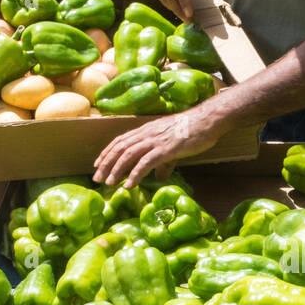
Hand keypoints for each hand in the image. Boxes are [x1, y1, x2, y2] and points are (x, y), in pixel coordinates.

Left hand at [93, 107, 220, 188]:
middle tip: (97, 179)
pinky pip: (146, 163)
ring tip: (109, 184)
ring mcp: (155, 141)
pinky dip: (135, 174)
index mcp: (147, 130)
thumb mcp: (174, 145)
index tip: (97, 164)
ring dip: (116, 170)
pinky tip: (129, 185)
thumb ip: (163, 162)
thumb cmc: (193, 131)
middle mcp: (147, 134)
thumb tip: (158, 177)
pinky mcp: (166, 149)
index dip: (107, 152)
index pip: (121, 140)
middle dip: (106, 164)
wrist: (207, 120)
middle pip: (120, 149)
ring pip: (128, 155)